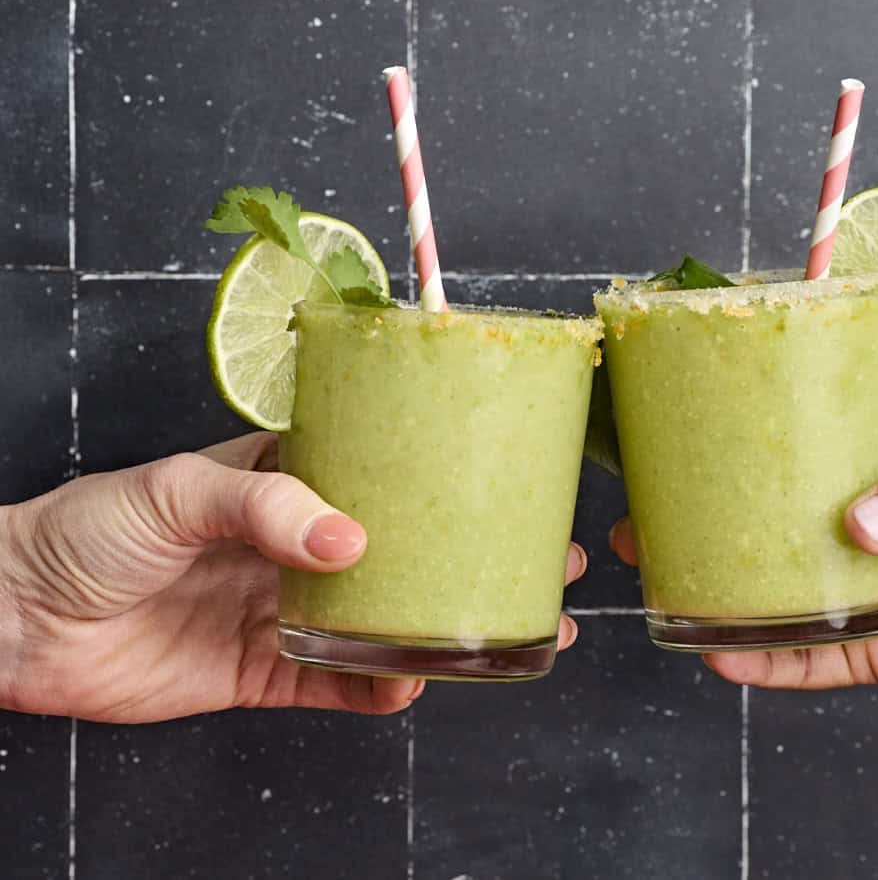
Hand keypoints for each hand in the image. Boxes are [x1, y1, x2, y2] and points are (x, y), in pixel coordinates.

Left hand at [0, 433, 585, 722]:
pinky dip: (381, 685)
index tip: (503, 476)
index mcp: (283, 487)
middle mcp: (297, 547)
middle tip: (542, 559)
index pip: (380, 474)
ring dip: (447, 624)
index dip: (443, 477)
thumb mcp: (173, 492)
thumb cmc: (84, 532)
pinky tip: (414, 681)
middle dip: (472, 554)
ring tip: (509, 627)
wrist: (16, 622)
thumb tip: (350, 540)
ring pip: (387, 619)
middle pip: (404, 550)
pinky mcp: (268, 672)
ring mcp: (288, 611)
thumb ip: (262, 505)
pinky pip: (341, 682)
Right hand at [611, 430, 877, 748]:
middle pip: (776, 525)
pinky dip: (770, 660)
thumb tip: (860, 524)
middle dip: (712, 523)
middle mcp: (871, 531)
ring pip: (782, 592)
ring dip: (724, 591)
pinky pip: (815, 660)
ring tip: (661, 585)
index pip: (808, 452)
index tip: (688, 441)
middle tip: (645, 522)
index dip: (749, 450)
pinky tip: (723, 655)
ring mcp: (872, 593)